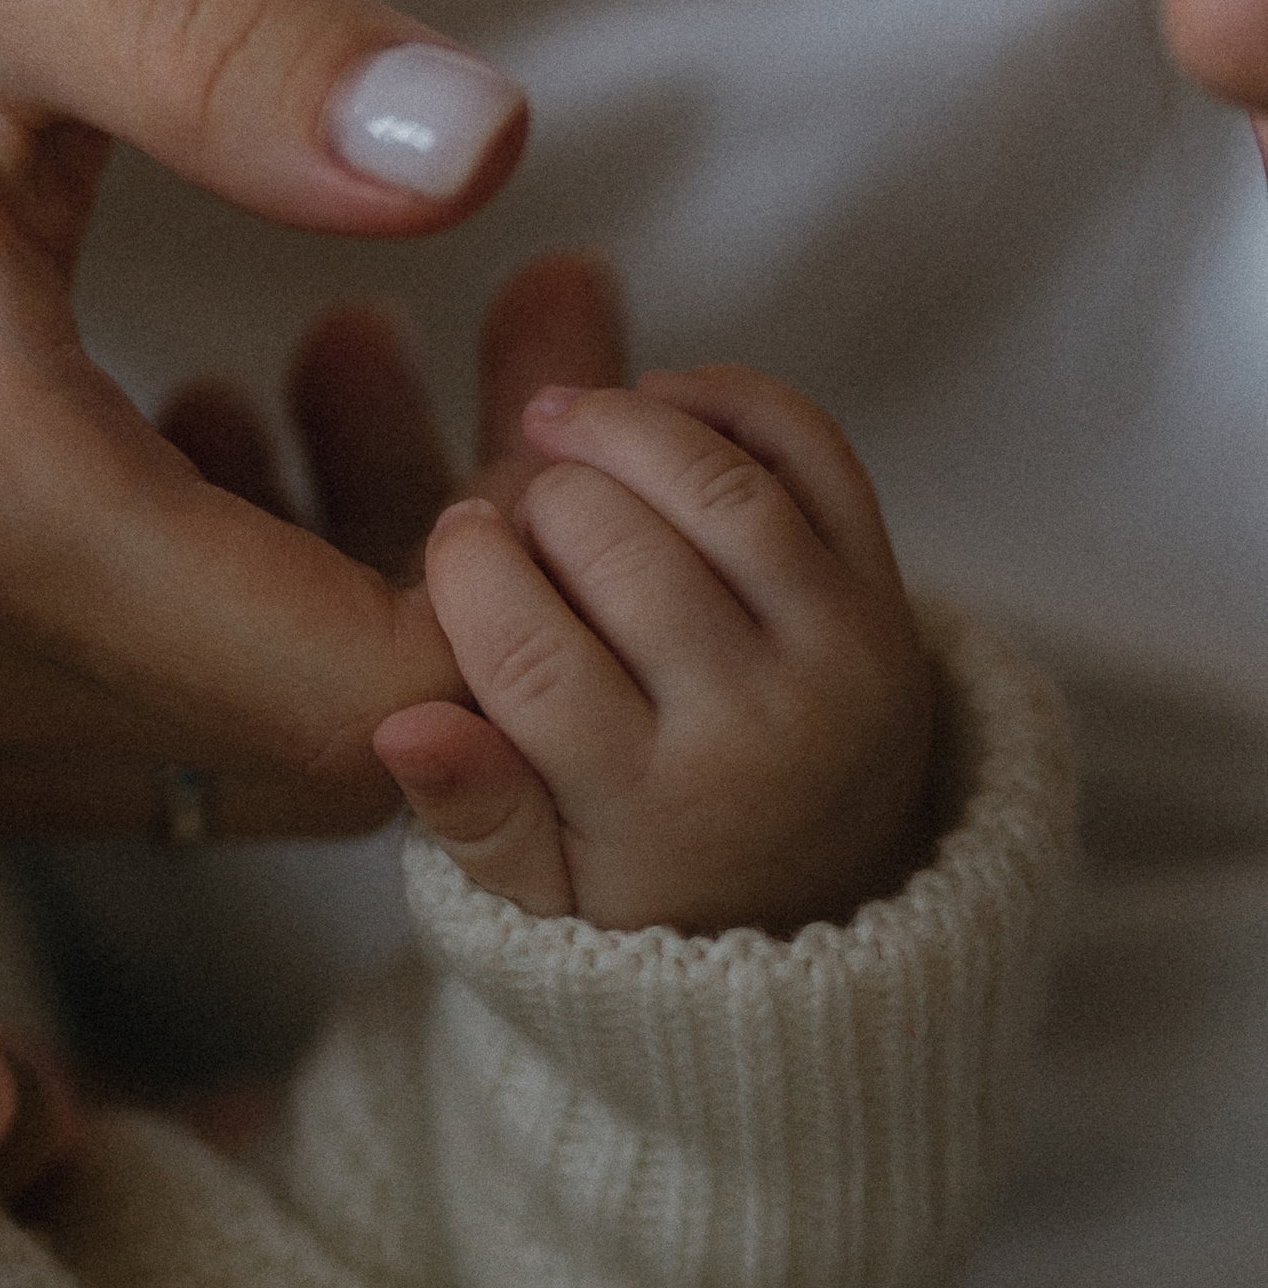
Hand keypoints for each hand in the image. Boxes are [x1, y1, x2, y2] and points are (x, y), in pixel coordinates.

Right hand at [0, 0, 527, 840]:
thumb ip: (247, 53)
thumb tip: (484, 147)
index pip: (360, 689)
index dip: (526, 563)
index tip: (570, 369)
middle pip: (326, 745)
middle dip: (466, 562)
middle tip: (516, 330)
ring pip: (247, 767)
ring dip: (349, 587)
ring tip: (344, 346)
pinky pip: (143, 757)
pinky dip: (235, 630)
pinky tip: (215, 436)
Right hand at [374, 362, 931, 934]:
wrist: (828, 886)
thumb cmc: (653, 873)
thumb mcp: (541, 886)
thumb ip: (471, 812)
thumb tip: (400, 729)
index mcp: (653, 805)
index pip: (532, 658)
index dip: (471, 572)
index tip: (452, 540)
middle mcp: (759, 729)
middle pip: (620, 553)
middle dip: (542, 501)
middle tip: (514, 509)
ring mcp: (838, 651)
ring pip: (719, 488)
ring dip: (621, 427)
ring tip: (557, 419)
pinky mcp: (886, 588)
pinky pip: (813, 453)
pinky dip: (729, 401)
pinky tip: (656, 402)